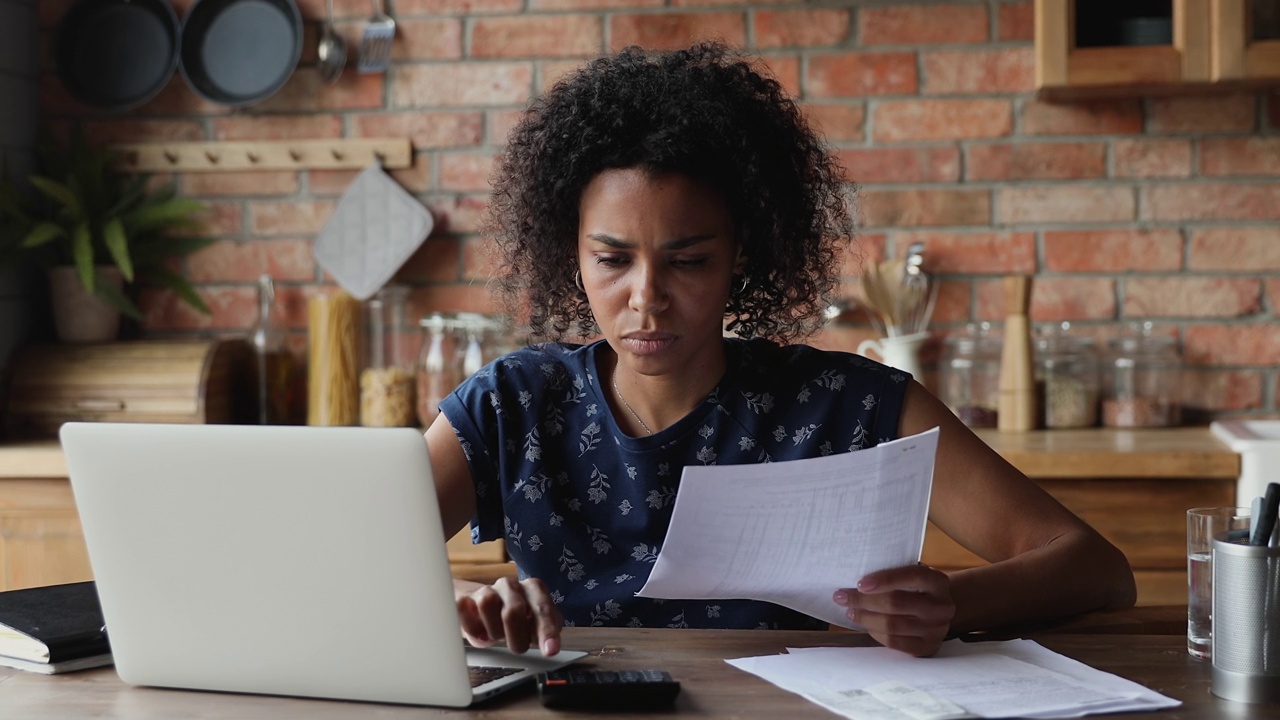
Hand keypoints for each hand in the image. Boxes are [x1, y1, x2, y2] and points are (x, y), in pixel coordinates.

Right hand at [455, 576, 563, 655]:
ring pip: (487, 603)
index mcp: (534, 589)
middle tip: (517, 645)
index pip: (543, 608)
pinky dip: (472, 627)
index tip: (550, 650)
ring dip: (494, 630)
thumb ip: (545, 632)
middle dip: (517, 637)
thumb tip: (551, 646)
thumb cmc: (516, 621)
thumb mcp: (536, 625)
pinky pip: (464, 608)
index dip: (546, 631)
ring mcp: (488, 589)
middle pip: (514, 610)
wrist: (482, 608)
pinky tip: (479, 631)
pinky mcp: (466, 598)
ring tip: (497, 635)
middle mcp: (511, 585)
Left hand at [834, 564, 953, 656]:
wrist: (939, 612)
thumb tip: (856, 582)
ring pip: (892, 625)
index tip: (860, 584)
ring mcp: (936, 630)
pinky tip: (866, 625)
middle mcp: (941, 606)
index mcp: (938, 582)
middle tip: (842, 597)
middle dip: (863, 600)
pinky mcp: (928, 648)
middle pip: (896, 603)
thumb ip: (894, 576)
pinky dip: (875, 633)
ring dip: (865, 618)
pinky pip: (895, 642)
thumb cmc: (917, 590)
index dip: (885, 579)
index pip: (913, 576)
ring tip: (850, 611)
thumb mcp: (913, 577)